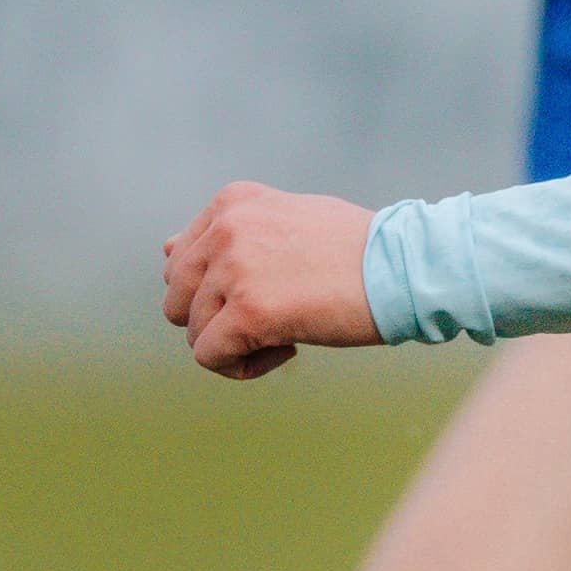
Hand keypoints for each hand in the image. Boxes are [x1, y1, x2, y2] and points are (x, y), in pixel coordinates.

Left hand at [161, 182, 378, 379]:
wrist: (404, 268)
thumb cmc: (354, 250)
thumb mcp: (280, 220)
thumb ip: (224, 233)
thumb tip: (166, 250)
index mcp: (231, 203)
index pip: (180, 262)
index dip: (218, 292)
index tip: (267, 291)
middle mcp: (224, 229)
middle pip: (178, 300)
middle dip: (217, 321)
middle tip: (272, 319)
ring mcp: (233, 269)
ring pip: (194, 333)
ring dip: (235, 345)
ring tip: (285, 334)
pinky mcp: (247, 312)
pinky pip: (210, 357)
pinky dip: (243, 367)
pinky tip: (286, 350)